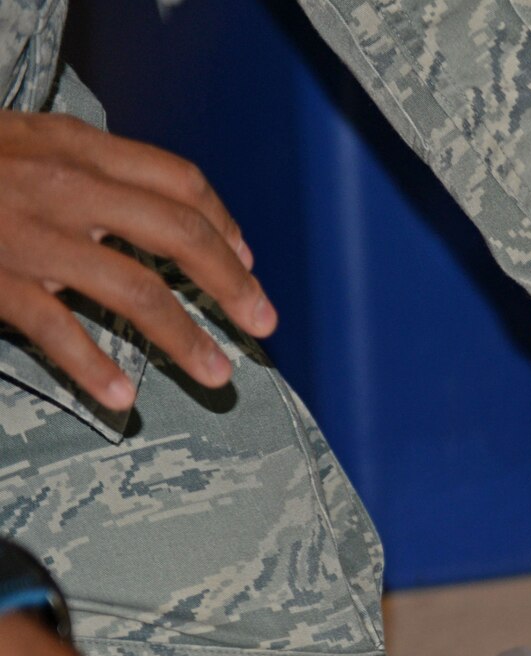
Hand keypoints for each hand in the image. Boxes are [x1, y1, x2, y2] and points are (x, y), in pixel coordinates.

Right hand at [0, 112, 275, 410]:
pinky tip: (123, 399)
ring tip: (218, 373)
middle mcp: (62, 186)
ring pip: (134, 289)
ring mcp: (29, 235)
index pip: (178, 181)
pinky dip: (94, 368)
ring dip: (185, 337)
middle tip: (263, 323)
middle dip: (231, 284)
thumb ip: (92, 167)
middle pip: (177, 234)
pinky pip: (56, 329)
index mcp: (75, 147)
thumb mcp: (27, 141)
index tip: (248, 260)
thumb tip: (168, 210)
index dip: (224, 223)